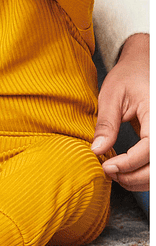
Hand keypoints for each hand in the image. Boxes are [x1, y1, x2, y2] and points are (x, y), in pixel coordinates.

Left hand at [91, 34, 148, 190]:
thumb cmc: (127, 77)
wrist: (142, 66)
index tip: (107, 166)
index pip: (149, 148)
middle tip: (108, 172)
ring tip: (115, 173)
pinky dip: (144, 173)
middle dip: (134, 176)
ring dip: (139, 179)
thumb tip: (97, 150)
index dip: (130, 162)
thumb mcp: (111, 95)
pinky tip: (126, 171)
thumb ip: (106, 124)